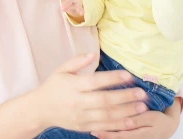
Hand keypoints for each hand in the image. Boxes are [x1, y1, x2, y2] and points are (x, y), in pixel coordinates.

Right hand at [35, 53, 149, 132]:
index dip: (112, 78)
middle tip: (141, 93)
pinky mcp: (84, 127)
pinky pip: (104, 127)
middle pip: (104, 100)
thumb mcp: (61, 70)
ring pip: (106, 116)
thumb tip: (93, 54)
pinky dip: (118, 125)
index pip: (95, 81)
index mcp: (73, 85)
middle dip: (125, 97)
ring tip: (142, 107)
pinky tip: (131, 121)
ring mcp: (81, 117)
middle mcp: (78, 102)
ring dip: (126, 112)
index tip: (129, 75)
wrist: (40, 109)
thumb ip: (77, 61)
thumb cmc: (53, 86)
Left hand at [91, 97, 181, 138]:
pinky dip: (113, 134)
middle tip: (92, 130)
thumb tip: (126, 121)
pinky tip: (104, 131)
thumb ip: (137, 120)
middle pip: (117, 138)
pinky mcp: (134, 137)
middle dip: (104, 135)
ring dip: (107, 135)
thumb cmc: (159, 119)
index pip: (120, 136)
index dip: (108, 133)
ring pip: (119, 138)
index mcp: (139, 135)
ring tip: (94, 131)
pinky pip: (122, 137)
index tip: (97, 130)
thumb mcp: (150, 117)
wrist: (168, 127)